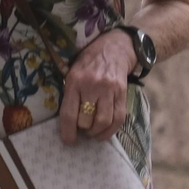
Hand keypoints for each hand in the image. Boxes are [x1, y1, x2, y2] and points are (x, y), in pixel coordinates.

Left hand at [61, 29, 134, 144]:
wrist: (114, 48)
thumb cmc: (88, 62)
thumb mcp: (72, 72)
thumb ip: (69, 94)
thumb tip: (66, 122)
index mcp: (75, 80)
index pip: (69, 113)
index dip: (68, 131)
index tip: (68, 140)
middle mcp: (92, 85)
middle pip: (86, 120)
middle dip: (82, 130)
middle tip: (81, 130)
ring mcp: (110, 89)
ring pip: (103, 122)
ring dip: (96, 133)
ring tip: (92, 132)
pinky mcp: (123, 93)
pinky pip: (118, 119)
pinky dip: (110, 131)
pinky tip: (104, 132)